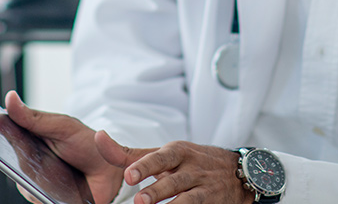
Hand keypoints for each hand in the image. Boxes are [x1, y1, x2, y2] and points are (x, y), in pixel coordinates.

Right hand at [3, 91, 124, 203]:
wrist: (111, 171)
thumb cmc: (87, 144)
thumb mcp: (62, 126)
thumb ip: (34, 117)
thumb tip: (9, 98)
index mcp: (31, 137)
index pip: (6, 132)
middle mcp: (29, 159)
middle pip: (9, 158)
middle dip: (10, 155)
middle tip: (26, 151)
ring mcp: (36, 178)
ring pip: (20, 180)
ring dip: (31, 176)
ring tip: (52, 171)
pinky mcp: (43, 196)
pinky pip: (34, 196)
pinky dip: (41, 192)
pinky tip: (55, 187)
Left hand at [97, 138, 253, 203]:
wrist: (238, 172)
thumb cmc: (193, 161)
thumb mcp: (167, 153)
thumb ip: (132, 153)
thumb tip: (100, 139)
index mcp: (178, 151)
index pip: (160, 157)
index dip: (145, 166)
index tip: (129, 175)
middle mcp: (192, 168)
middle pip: (173, 181)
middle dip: (156, 191)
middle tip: (140, 200)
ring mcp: (203, 187)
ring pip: (187, 199)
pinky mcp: (211, 203)